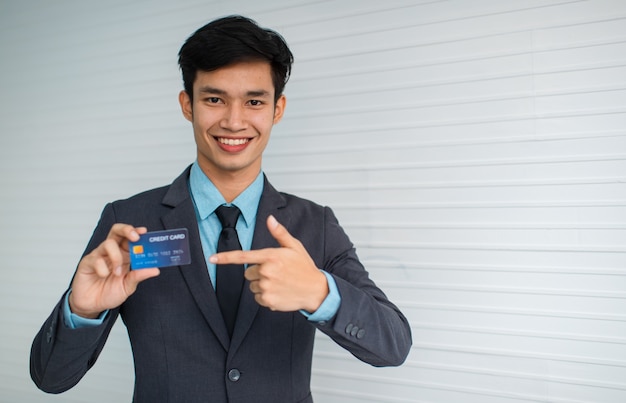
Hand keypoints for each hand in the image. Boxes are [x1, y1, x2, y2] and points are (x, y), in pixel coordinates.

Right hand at [69, 224, 159, 317]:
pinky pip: (96, 259)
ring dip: (116, 257)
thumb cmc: (109, 293)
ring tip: (117, 273)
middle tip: (135, 237)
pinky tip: (103, 276)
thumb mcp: (128, 286)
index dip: (137, 232)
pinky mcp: (87, 263)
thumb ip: (139, 276)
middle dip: (127, 230)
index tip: (144, 232)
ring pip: (108, 243)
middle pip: (117, 232)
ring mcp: (99, 256)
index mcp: (124, 256)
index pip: (130, 238)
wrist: (92, 306)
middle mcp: (111, 253)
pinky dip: (103, 269)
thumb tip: (155, 270)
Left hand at [210, 215, 327, 311]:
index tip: (212, 258)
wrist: (316, 290)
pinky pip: (258, 298)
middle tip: (276, 273)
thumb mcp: (294, 247)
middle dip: (257, 273)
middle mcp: (266, 272)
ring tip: (279, 283)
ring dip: (262, 285)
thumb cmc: (305, 267)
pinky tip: (280, 292)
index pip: (243, 256)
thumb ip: (279, 233)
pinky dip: (266, 296)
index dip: (225, 258)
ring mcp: (266, 287)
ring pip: (252, 286)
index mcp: (271, 256)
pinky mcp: (268, 300)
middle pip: (247, 273)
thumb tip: (270, 219)